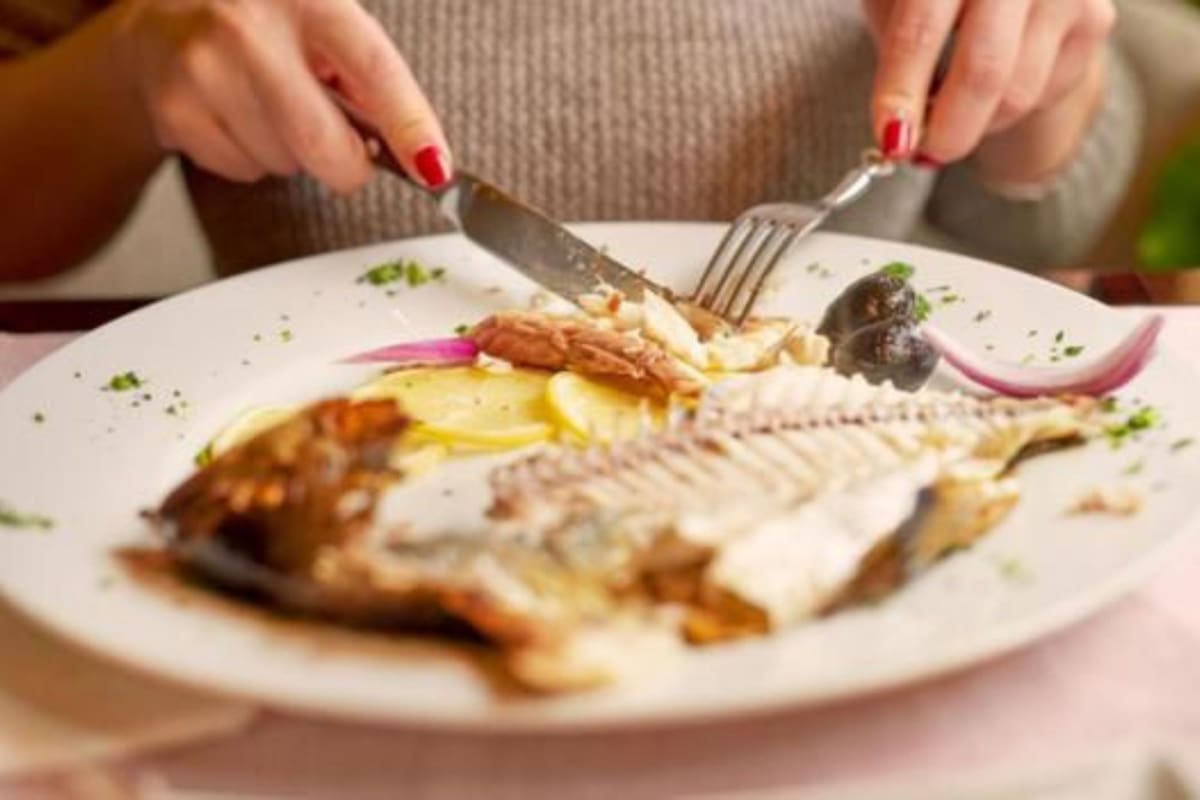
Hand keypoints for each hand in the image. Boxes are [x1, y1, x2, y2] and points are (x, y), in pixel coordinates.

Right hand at [110, 0, 449, 191]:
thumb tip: (419, 150)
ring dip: (294, 154)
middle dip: (347, 166)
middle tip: (349, 155)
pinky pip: (244, 171)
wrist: (157, 14)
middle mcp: (249, 26)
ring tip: (269, 105)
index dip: (409, 124)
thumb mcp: (323, 25)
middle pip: (320, 141)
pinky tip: (236, 114)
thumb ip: (368, 77)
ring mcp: (203, 69)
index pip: (373, 68)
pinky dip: (253, 158)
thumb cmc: (262, 22)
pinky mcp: (174, 110)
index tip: (435, 168)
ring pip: (284, 163)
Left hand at [863, 0, 1115, 168]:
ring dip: (977, 120)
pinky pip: (1043, 94)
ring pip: (1017, 94)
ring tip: (954, 104)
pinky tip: (998, 78)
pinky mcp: (1096, 18)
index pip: (920, 30)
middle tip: (924, 154)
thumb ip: (894, 50)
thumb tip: (895, 133)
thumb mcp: (895, 1)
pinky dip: (1009, 106)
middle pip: (984, 70)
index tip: (892, 142)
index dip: (901, 92)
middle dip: (949, 129)